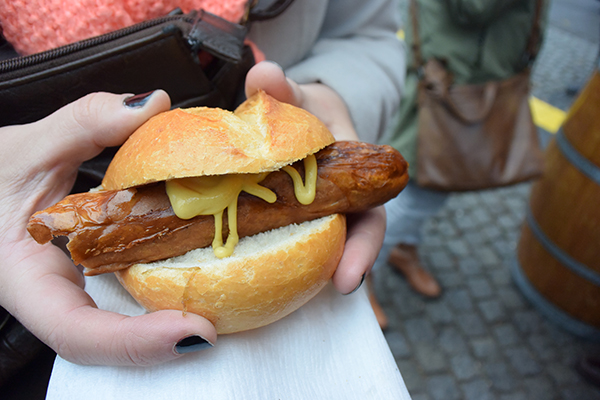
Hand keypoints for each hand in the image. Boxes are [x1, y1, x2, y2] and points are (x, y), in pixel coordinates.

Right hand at [0, 91, 216, 365]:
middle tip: (217, 325)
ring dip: (166, 323)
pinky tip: (193, 270)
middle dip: (163, 342)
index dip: (136, 341)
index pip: (76, 330)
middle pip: (107, 342)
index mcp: (24, 278)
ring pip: (117, 327)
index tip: (195, 332)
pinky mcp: (86, 277)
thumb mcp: (27, 145)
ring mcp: (69, 292)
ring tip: (217, 308)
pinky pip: (124, 298)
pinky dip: (160, 293)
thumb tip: (154, 105)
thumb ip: (87, 122)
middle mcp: (50, 297)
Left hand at [245, 61, 385, 293]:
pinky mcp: (285, 223)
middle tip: (319, 297)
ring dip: (299, 278)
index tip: (348, 280)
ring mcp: (312, 217)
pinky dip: (265, 264)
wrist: (292, 118)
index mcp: (350, 178)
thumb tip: (265, 76)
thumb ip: (283, 90)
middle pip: (344, 245)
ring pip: (314, 253)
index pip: (368, 217)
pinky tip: (238, 279)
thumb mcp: (296, 95)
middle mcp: (336, 205)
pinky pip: (279, 246)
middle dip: (336, 272)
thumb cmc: (301, 110)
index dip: (362, 249)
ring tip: (273, 299)